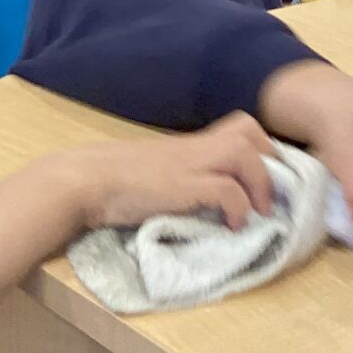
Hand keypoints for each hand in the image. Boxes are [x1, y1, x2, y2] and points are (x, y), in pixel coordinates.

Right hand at [55, 113, 276, 231]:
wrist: (83, 181)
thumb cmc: (113, 181)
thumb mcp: (159, 172)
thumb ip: (184, 176)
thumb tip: (207, 200)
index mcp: (188, 144)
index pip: (238, 128)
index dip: (261, 149)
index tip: (265, 179)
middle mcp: (193, 147)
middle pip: (248, 130)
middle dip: (269, 160)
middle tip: (268, 193)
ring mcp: (188, 164)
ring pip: (243, 153)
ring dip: (260, 183)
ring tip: (258, 212)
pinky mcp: (182, 185)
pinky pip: (226, 188)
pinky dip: (238, 207)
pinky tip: (233, 225)